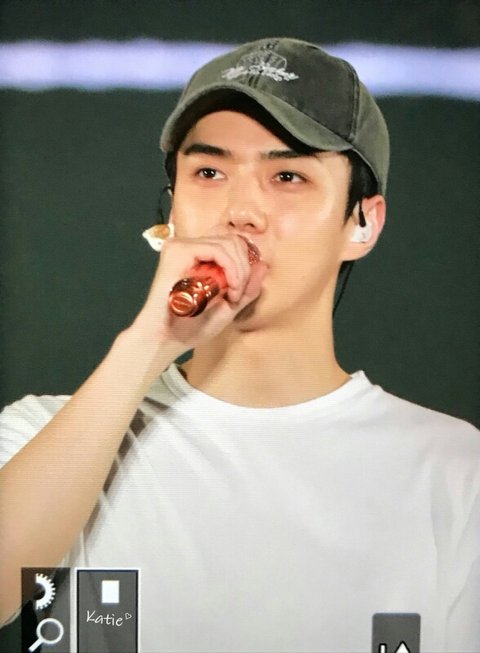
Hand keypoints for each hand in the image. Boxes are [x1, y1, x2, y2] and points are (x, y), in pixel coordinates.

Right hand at [131, 229, 267, 354]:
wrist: (166, 339)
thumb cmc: (192, 327)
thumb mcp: (228, 307)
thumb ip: (246, 288)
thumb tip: (264, 265)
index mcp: (198, 256)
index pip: (232, 243)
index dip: (244, 264)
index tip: (239, 293)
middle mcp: (189, 246)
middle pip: (233, 240)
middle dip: (244, 268)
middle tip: (236, 295)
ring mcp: (182, 246)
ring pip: (228, 243)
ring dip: (239, 271)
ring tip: (231, 295)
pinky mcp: (178, 250)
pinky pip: (216, 249)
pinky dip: (230, 268)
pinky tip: (227, 289)